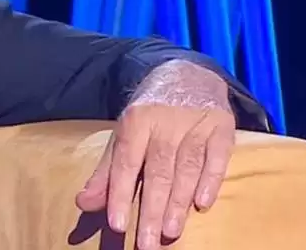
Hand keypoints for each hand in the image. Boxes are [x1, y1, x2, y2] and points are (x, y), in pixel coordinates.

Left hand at [75, 60, 236, 249]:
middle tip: (147, 243)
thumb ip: (105, 172)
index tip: (118, 225)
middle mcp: (165, 121)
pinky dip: (211, 180)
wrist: (186, 74)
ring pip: (187, 167)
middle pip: (158, 171)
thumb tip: (83, 204)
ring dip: (179, 202)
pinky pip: (218, 156)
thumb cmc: (149, 114)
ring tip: (171, 233)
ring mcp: (195, 122)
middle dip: (152, 210)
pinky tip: (203, 204)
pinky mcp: (222, 125)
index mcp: (135, 121)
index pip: (126, 163)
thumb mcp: (123, 136)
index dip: (121, 194)